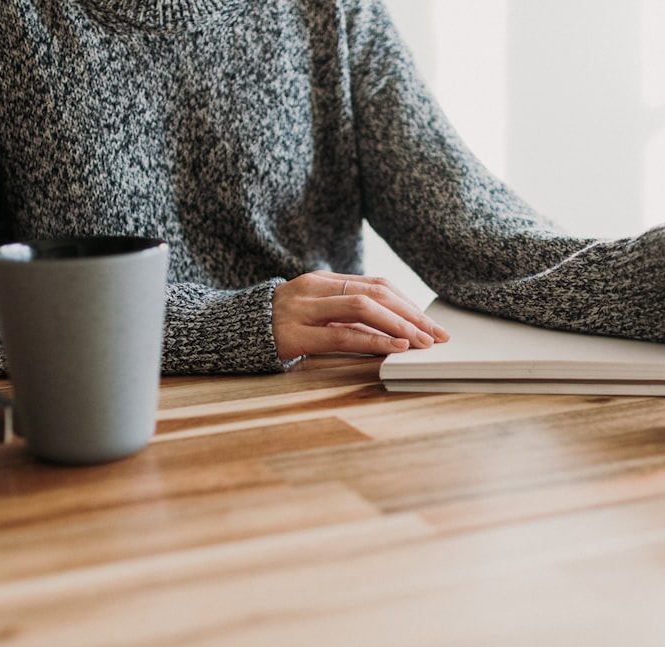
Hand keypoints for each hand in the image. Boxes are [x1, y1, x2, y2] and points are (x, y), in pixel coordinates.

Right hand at [272, 270, 449, 361]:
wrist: (227, 332)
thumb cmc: (277, 327)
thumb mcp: (313, 315)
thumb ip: (346, 318)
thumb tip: (394, 332)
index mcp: (323, 280)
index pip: (378, 286)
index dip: (409, 304)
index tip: (433, 323)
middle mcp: (314, 288)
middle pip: (376, 294)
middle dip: (412, 316)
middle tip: (438, 335)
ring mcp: (302, 309)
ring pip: (362, 309)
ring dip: (399, 326)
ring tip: (422, 342)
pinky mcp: (293, 334)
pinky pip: (341, 335)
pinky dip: (373, 341)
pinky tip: (394, 348)